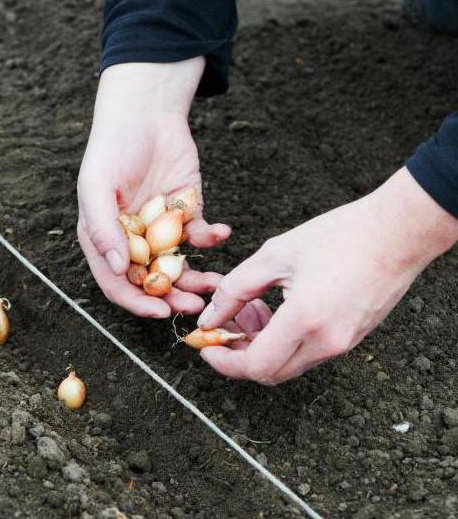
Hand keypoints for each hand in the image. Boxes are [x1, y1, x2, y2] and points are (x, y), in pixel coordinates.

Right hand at [77, 59, 230, 317]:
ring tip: (217, 284)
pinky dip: (212, 238)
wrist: (147, 113)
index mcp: (105, 239)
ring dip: (197, 278)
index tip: (161, 312)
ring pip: (180, 266)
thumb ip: (101, 227)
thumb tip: (118, 268)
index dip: (137, 302)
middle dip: (173, 296)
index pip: (117, 283)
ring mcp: (162, 228)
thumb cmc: (113, 147)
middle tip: (196, 306)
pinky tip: (220, 232)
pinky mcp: (187, 213)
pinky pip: (200, 235)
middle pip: (152, 280)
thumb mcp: (97, 185)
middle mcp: (133, 240)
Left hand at [197, 168, 457, 383]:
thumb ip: (235, 289)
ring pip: (290, 362)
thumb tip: (210, 317)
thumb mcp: (276, 254)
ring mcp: (344, 344)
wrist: (397, 232)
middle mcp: (327, 342)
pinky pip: (310, 352)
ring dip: (263, 344)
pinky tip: (278, 308)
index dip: (224, 361)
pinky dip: (285, 340)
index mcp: (306, 320)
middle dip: (240, 352)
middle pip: (271, 371)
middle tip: (228, 321)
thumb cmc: (339, 235)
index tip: (205, 344)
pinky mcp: (353, 338)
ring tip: (254, 306)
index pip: (255, 366)